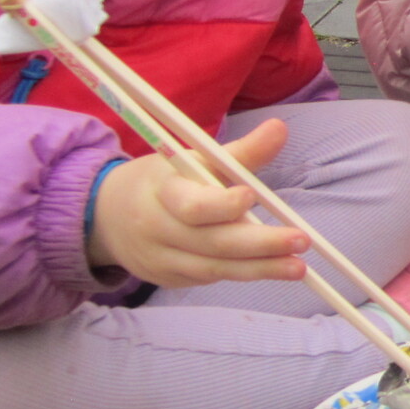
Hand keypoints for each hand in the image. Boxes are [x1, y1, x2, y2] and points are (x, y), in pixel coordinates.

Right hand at [86, 119, 308, 287]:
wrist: (108, 216)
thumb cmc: (166, 181)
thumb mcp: (194, 160)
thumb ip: (240, 152)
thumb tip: (280, 129)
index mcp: (163, 192)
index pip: (192, 205)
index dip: (221, 204)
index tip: (252, 195)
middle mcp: (159, 229)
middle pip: (213, 243)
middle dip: (260, 245)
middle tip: (300, 241)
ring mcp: (161, 260)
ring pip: (215, 268)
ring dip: (260, 268)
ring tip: (298, 268)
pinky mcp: (168, 279)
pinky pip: (208, 278)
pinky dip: (240, 273)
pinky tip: (269, 268)